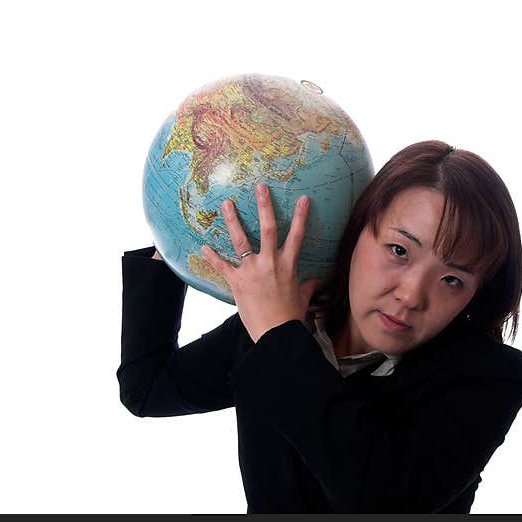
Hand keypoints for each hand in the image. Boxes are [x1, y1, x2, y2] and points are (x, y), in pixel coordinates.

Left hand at [200, 183, 322, 342]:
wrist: (276, 334)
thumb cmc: (291, 317)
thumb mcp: (302, 298)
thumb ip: (308, 285)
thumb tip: (317, 281)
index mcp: (288, 265)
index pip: (297, 235)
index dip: (301, 216)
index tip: (303, 198)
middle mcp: (271, 262)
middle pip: (268, 228)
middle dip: (264, 206)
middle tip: (260, 187)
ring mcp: (252, 271)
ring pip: (242, 240)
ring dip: (233, 220)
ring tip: (226, 204)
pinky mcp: (238, 282)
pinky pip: (222, 266)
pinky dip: (212, 257)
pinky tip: (203, 247)